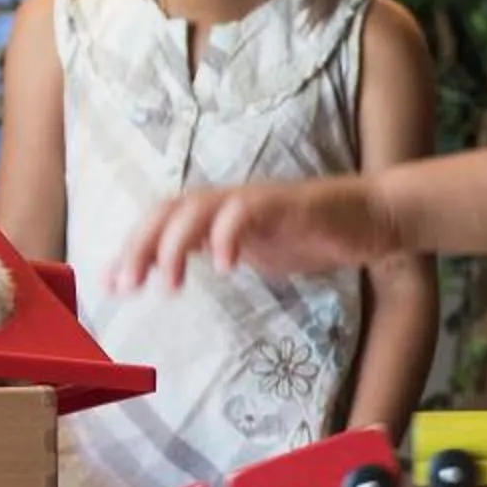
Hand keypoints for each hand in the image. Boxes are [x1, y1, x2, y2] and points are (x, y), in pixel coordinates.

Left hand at [112, 175, 396, 292]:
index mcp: (219, 212)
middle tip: (124, 286)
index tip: (112, 285)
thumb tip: (175, 271)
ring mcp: (258, 201)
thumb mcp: (256, 251)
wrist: (373, 216)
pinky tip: (224, 265)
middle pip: (169, 211)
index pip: (162, 221)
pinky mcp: (287, 205)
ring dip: (175, 243)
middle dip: (140, 247)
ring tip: (167, 282)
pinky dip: (229, 235)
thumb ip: (218, 253)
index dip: (133, 248)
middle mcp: (230, 201)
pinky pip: (248, 212)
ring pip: (199, 208)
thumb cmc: (315, 234)